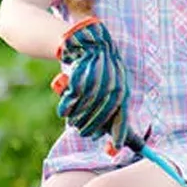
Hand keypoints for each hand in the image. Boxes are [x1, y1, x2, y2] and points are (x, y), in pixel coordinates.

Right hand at [50, 16, 129, 148]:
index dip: (119, 132)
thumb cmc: (96, 65)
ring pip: (87, 107)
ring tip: (72, 119)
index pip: (122, 113)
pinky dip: (67, 104)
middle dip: (91, 127)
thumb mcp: (107, 81)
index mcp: (121, 85)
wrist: (86, 37)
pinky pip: (74, 95)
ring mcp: (97, 76)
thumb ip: (107, 103)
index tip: (115, 149)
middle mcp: (113, 81)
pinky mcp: (82, 71)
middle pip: (103, 114)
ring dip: (77, 117)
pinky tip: (64, 107)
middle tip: (83, 132)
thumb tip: (110, 135)